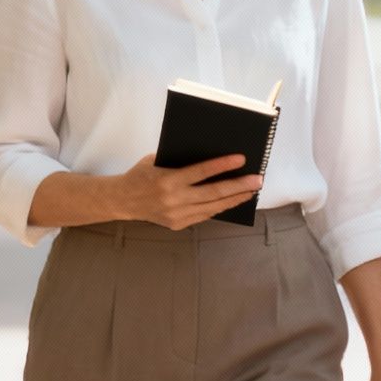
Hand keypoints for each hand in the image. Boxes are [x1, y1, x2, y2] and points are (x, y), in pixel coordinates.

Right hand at [116, 153, 260, 229]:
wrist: (123, 201)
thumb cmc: (141, 174)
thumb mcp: (157, 160)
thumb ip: (180, 161)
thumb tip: (211, 156)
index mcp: (168, 180)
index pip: (201, 172)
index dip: (222, 166)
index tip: (241, 159)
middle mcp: (174, 199)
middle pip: (213, 193)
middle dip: (239, 186)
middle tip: (257, 180)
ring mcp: (177, 215)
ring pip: (213, 207)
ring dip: (234, 198)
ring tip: (251, 191)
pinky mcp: (178, 224)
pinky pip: (205, 215)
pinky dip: (220, 207)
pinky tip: (232, 200)